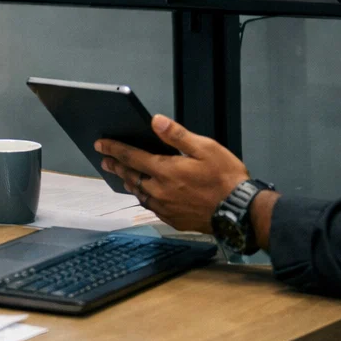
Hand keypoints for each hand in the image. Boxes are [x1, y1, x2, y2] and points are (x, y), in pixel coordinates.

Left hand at [95, 115, 248, 233]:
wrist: (241, 213)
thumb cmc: (226, 178)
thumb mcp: (205, 148)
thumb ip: (177, 135)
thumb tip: (155, 121)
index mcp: (165, 170)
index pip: (131, 157)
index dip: (114, 149)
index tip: (100, 144)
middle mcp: (160, 190)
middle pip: (131, 176)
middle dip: (116, 166)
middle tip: (105, 160)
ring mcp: (166, 208)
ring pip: (140, 193)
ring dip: (129, 182)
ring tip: (122, 176)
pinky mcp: (174, 220)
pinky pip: (152, 207)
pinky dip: (144, 197)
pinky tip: (145, 194)